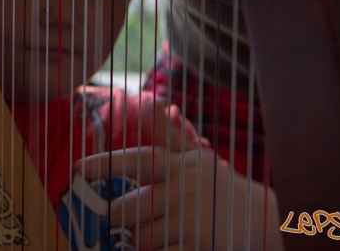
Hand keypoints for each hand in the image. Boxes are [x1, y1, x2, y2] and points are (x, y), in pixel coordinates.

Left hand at [75, 147, 282, 250]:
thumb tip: (154, 102)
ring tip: (149, 231)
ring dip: (138, 239)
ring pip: (139, 238)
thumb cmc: (218, 186)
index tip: (79, 168)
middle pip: (127, 209)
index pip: (135, 161)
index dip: (105, 164)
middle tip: (117, 215)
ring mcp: (190, 223)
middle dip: (116, 216)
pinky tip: (169, 245)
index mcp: (178, 167)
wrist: (260, 220)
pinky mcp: (197, 248)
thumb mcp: (196, 157)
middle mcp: (181, 192)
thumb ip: (169, 134)